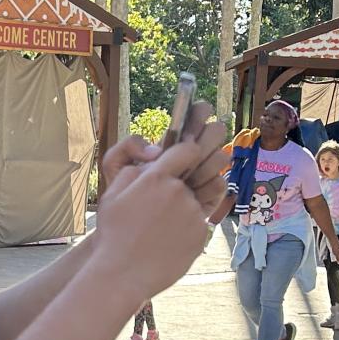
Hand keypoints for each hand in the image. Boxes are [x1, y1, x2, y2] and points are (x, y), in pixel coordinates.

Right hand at [92, 133, 218, 302]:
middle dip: (178, 190)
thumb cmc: (113, 235)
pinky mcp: (201, 235)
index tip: (181, 163)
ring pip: (193, 204)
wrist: (123, 275)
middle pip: (190, 181)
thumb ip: (133, 172)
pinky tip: (167, 243)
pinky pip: (197, 225)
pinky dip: (186, 231)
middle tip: (159, 210)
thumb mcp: (112, 196)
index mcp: (157, 178)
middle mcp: (180, 192)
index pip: (188, 150)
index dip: (186, 155)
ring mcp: (193, 215)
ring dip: (181, 212)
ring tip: (159, 231)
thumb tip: (151, 163)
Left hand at [104, 104, 228, 219]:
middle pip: (217, 131)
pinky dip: (206, 188)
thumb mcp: (116, 165)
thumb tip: (157, 151)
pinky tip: (190, 196)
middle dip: (204, 141)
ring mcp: (205, 173)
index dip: (199, 114)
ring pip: (221, 156)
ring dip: (203, 167)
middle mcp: (195, 152)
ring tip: (184, 182)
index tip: (186, 132)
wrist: (132, 227)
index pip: (199, 112)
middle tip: (186, 159)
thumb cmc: (125, 191)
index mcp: (175, 138)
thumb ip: (128, 147)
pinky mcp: (210, 194)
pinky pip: (220, 184)